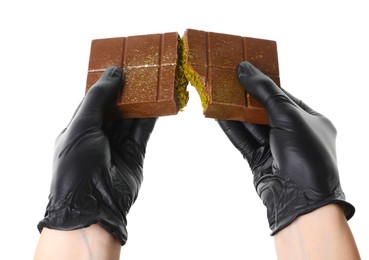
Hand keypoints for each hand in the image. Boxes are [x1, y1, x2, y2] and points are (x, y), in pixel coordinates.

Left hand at [37, 66, 156, 244]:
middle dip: (128, 90)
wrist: (93, 205)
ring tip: (154, 81)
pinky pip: (144, 130)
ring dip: (142, 100)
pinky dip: (152, 116)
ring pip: (132, 116)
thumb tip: (113, 74)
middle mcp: (99, 135)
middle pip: (116, 106)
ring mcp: (118, 145)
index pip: (95, 99)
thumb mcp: (82, 126)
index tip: (121, 66)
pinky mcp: (135, 153)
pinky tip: (159, 101)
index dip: (108, 83)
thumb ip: (98, 99)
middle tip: (141, 70)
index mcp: (80, 128)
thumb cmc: (77, 166)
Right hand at [218, 61, 353, 233]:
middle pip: (264, 109)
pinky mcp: (259, 160)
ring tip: (217, 93)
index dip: (263, 82)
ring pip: (251, 124)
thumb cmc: (305, 155)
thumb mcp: (288, 115)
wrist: (300, 200)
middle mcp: (293, 133)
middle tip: (226, 79)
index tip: (244, 70)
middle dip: (245, 96)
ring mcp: (275, 148)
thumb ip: (264, 91)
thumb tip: (244, 68)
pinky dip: (230, 127)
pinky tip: (217, 114)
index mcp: (310, 120)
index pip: (283, 95)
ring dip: (234, 111)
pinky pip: (243, 139)